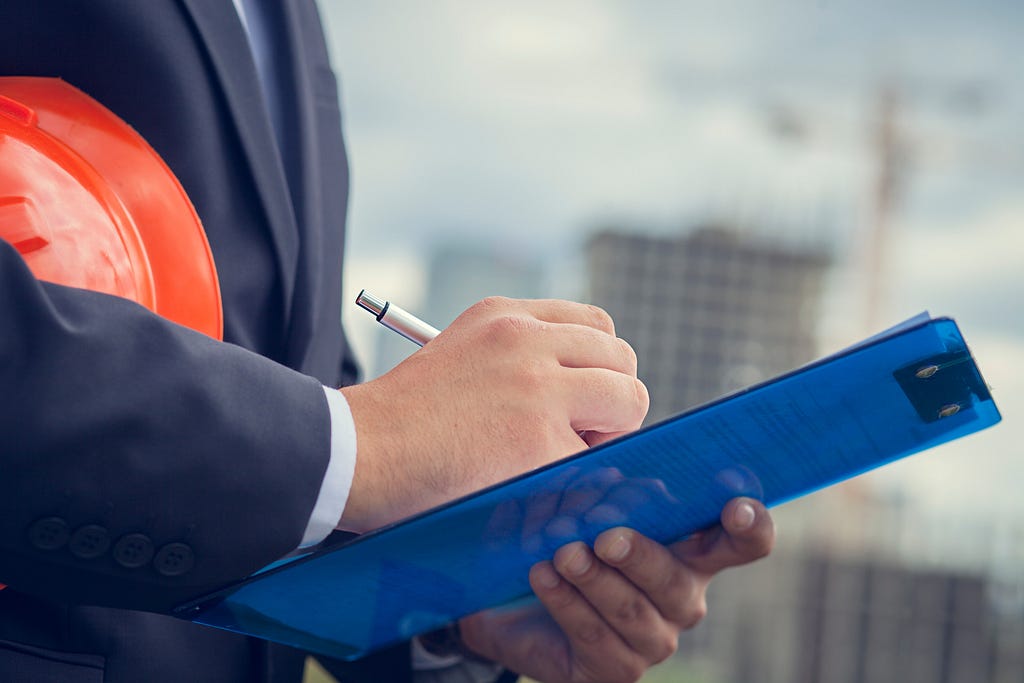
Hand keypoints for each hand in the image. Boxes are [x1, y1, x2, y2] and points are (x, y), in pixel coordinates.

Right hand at [338, 297, 648, 531]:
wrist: (352, 453)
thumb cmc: (398, 419)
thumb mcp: (457, 353)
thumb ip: (516, 355)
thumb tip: (578, 387)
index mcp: (504, 316)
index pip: (595, 324)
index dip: (599, 366)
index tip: (579, 398)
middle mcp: (526, 340)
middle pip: (621, 357)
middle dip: (612, 400)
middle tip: (578, 435)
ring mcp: (537, 388)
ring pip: (628, 399)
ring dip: (607, 434)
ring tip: (562, 456)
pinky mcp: (539, 442)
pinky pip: (599, 459)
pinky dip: (580, 478)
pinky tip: (540, 483)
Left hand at [459, 497, 774, 682]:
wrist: (511, 599)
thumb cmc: (564, 539)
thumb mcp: (584, 504)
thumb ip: (608, 483)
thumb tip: (613, 460)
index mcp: (691, 552)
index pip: (742, 543)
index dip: (751, 526)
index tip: (736, 507)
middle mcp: (681, 598)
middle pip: (676, 580)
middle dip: (641, 556)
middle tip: (607, 537)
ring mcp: (653, 639)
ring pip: (631, 610)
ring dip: (595, 579)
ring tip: (564, 553)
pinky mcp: (616, 669)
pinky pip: (594, 636)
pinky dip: (566, 602)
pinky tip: (543, 575)